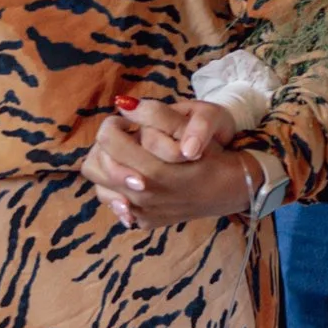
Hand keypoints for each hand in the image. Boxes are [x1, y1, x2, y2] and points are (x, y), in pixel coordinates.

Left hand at [86, 93, 254, 229]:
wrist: (233, 189)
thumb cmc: (214, 153)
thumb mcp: (195, 126)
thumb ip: (156, 114)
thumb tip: (124, 105)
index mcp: (154, 172)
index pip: (108, 141)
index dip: (112, 125)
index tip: (125, 123)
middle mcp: (144, 197)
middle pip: (95, 167)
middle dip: (105, 148)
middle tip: (123, 139)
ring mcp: (143, 213)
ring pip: (100, 188)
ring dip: (108, 169)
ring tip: (127, 158)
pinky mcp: (146, 222)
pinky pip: (115, 205)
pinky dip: (118, 190)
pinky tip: (135, 179)